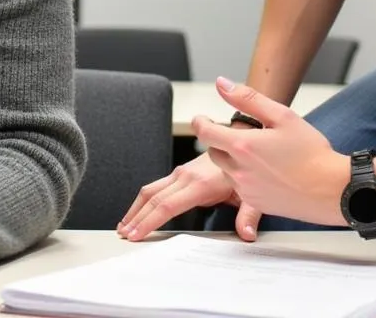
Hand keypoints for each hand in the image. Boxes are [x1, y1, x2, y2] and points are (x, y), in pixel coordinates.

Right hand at [117, 150, 260, 242]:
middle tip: (123, 235)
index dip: (150, 221)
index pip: (168, 205)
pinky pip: (156, 186)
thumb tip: (247, 234)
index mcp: (201, 184)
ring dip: (135, 208)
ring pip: (150, 190)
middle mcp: (186, 176)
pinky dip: (143, 200)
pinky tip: (138, 211)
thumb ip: (248, 214)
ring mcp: (181, 173)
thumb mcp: (251, 192)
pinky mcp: (180, 173)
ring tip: (124, 225)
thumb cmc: (246, 166)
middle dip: (136, 218)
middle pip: (154, 198)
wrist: (241, 140)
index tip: (136, 235)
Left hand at [192, 77, 348, 225]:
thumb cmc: (312, 153)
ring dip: (231, 159)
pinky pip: (239, 188)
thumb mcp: (281, 115)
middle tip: (240, 134)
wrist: (332, 190)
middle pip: (212, 151)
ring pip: (225, 170)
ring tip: (258, 152)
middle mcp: (239, 171)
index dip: (199, 122)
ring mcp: (247, 190)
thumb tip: (223, 85)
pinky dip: (244, 176)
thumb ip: (247, 98)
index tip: (201, 118)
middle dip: (219, 140)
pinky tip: (266, 171)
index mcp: (242, 146)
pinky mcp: (256, 204)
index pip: (205, 132)